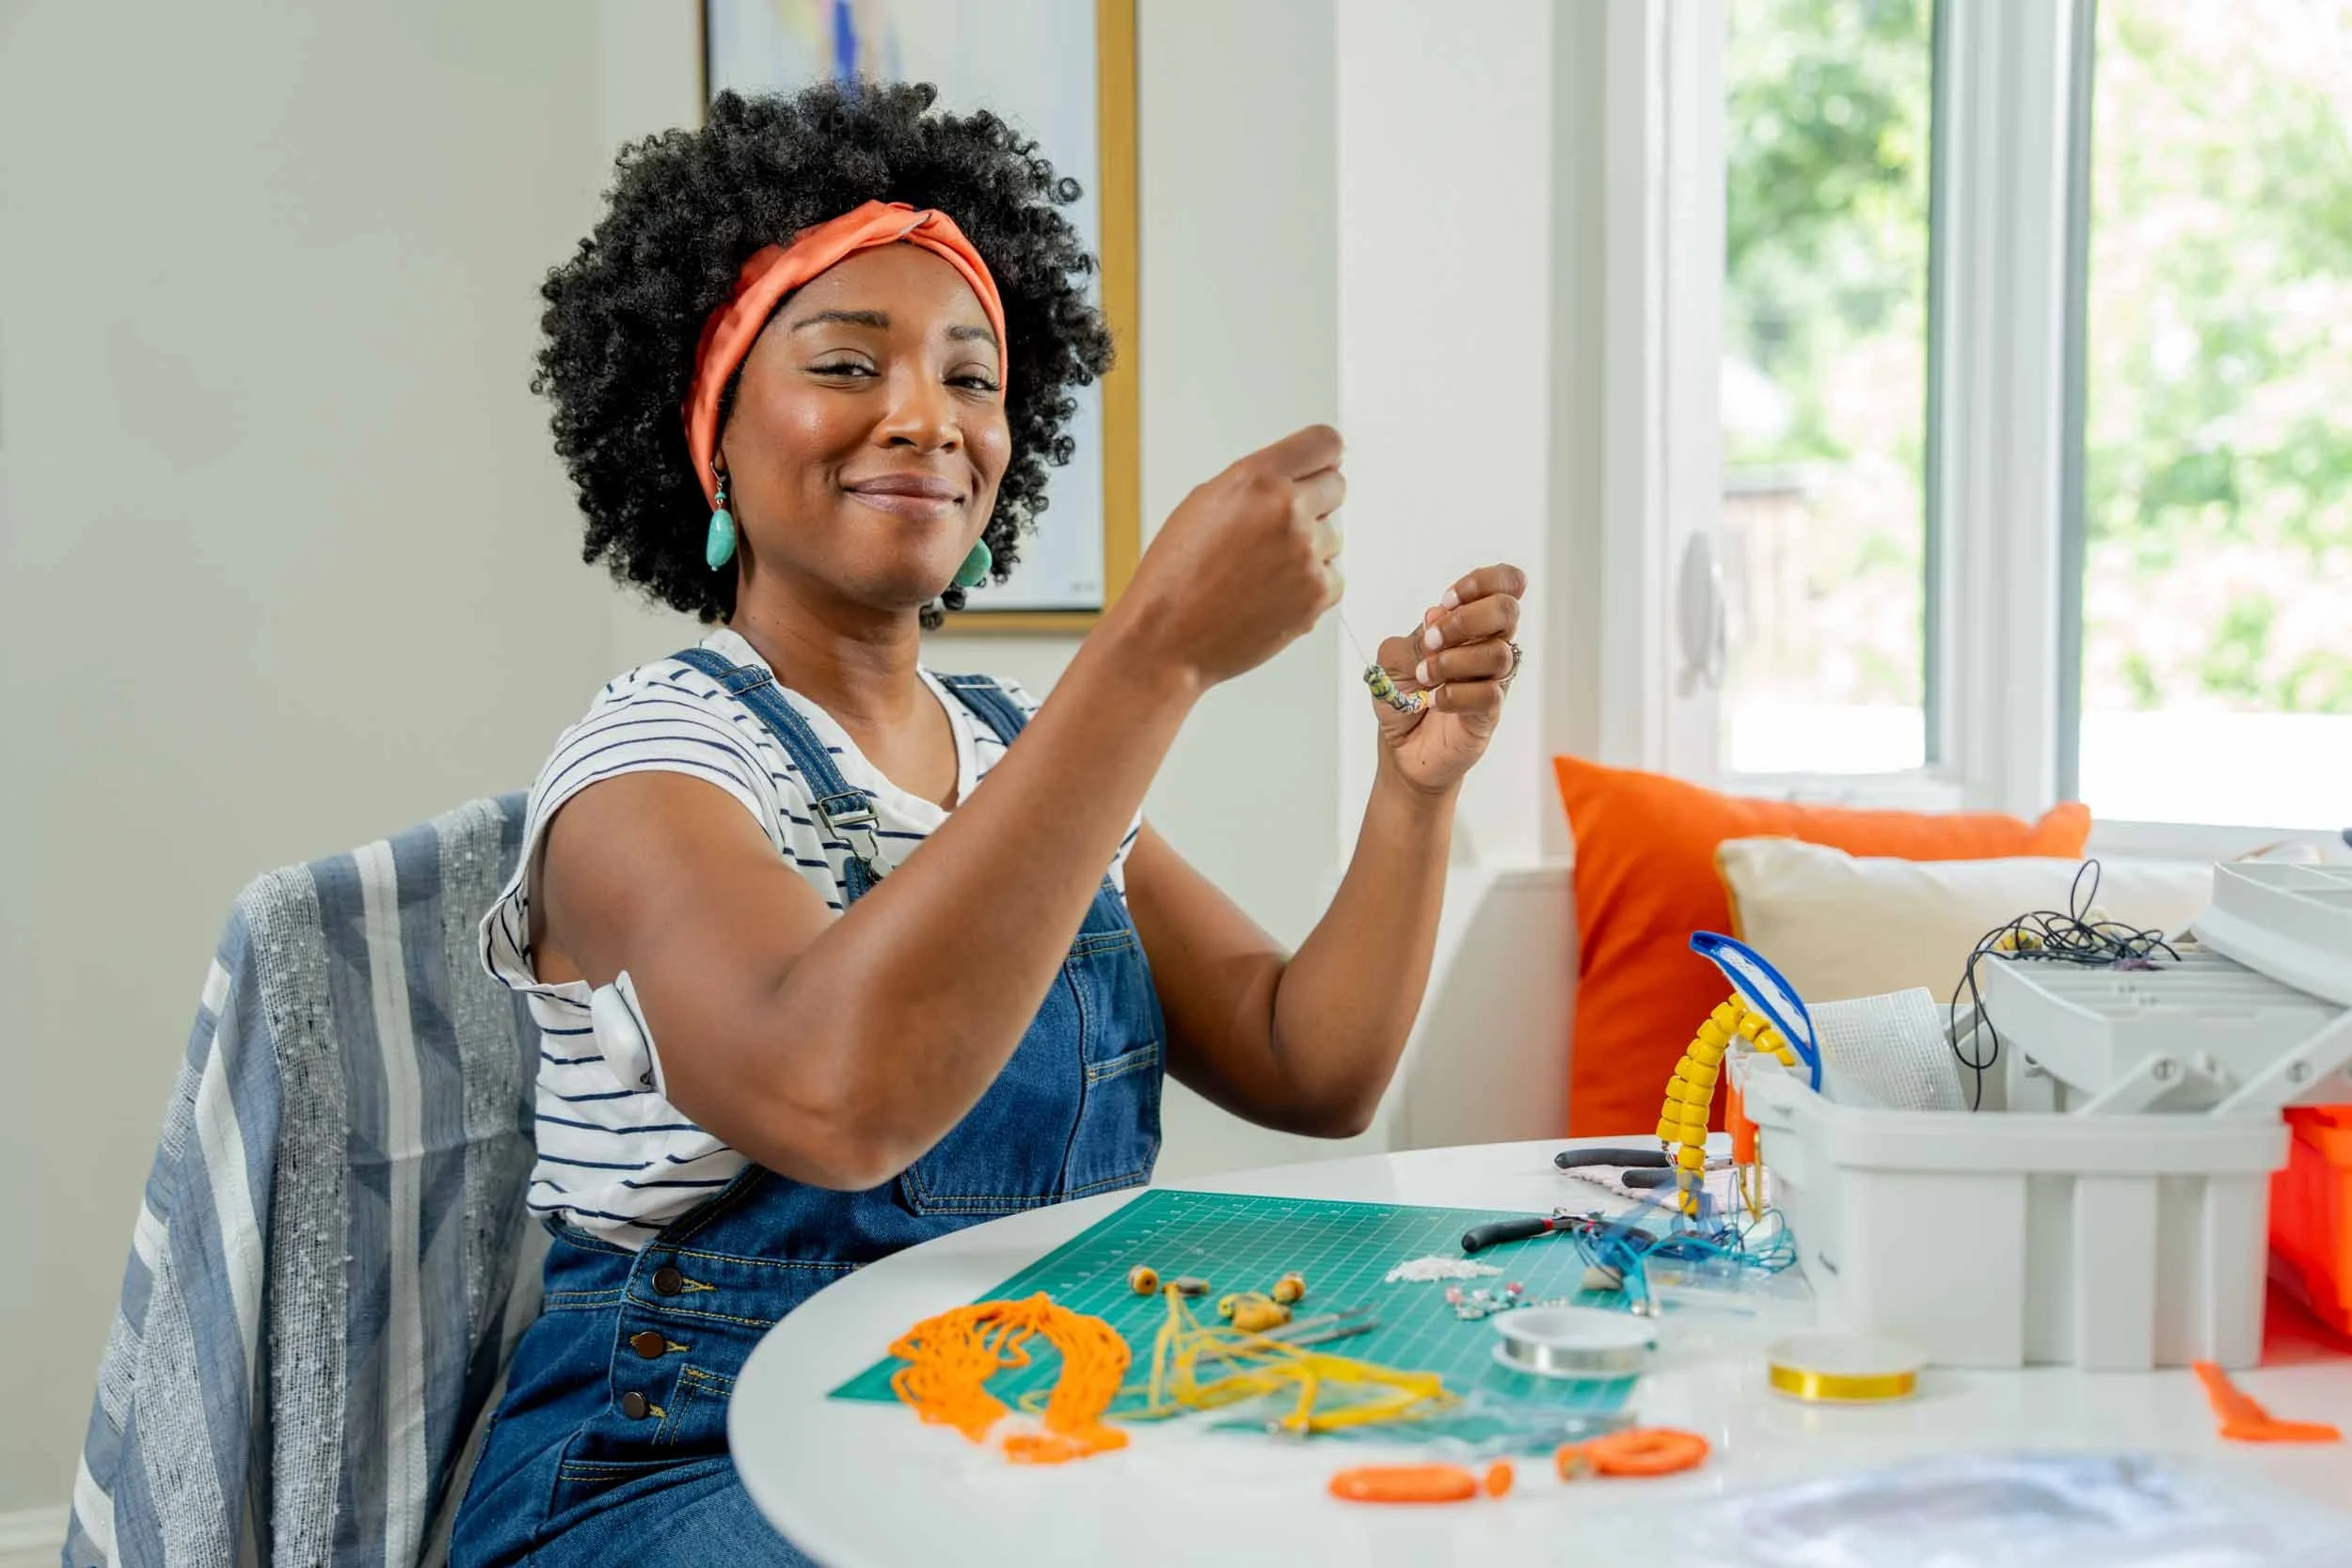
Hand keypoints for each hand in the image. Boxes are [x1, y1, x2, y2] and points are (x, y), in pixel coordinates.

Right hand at [1107, 425, 1344, 687]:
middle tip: (1278, 529)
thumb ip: (1257, 482)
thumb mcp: (1205, 502)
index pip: (1325, 443)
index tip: (1318, 468)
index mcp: (1257, 479)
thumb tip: (1296, 477)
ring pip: (1335, 536)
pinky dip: (1311, 585)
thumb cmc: (1175, 576)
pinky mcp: (1317, 594)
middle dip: (1314, 502)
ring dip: (1311, 548)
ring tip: (1264, 569)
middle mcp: (1287, 510)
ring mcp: (1307, 554)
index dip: (1320, 458)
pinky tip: (1272, 593)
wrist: (1166, 638)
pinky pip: (1334, 577)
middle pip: (1336, 487)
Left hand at [1370, 565, 1526, 794]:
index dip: (1482, 582)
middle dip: (1464, 620)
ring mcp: (1494, 678)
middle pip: (1507, 610)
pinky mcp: (1491, 711)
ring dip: (1452, 661)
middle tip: (1432, 641)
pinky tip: (1436, 701)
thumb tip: (1438, 616)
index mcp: (1471, 623)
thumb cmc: (1402, 697)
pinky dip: (1456, 694)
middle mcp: (1489, 645)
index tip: (1447, 599)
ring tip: (1425, 677)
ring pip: (1497, 652)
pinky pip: (1489, 693)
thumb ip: (1414, 636)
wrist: (1401, 747)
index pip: (1505, 584)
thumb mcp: (1392, 659)